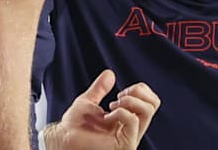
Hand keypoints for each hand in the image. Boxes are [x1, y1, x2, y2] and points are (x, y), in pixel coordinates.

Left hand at [44, 69, 160, 149]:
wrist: (63, 138)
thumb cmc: (73, 126)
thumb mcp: (89, 101)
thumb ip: (100, 88)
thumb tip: (110, 74)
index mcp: (127, 120)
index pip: (150, 101)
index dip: (140, 89)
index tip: (120, 93)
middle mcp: (132, 129)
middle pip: (154, 103)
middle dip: (138, 91)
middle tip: (120, 96)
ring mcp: (130, 138)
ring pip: (148, 110)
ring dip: (130, 100)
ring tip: (113, 106)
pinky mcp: (125, 144)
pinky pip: (132, 120)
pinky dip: (120, 112)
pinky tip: (107, 117)